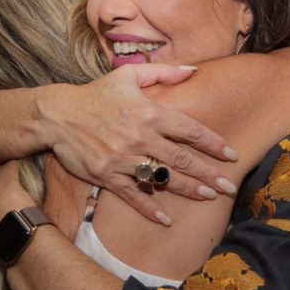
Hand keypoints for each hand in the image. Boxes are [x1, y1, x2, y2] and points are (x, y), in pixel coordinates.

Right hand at [40, 64, 236, 224]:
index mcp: (149, 112)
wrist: (57, 115)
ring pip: (162, 177)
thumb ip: (162, 72)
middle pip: (182, 158)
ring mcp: (123, 158)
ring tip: (209, 198)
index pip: (190, 130)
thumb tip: (193, 70)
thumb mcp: (128, 75)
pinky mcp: (107, 175)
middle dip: (209, 173)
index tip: (231, 155)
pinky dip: (150, 208)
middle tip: (230, 186)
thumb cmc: (95, 94)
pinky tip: (166, 219)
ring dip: (188, 189)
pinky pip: (133, 194)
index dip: (213, 143)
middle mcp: (140, 136)